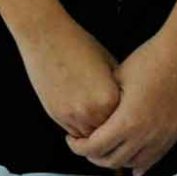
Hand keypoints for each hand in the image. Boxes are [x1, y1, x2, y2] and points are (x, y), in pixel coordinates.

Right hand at [17, 15, 121, 139]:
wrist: (45, 36)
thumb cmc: (78, 45)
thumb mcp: (109, 64)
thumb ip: (119, 88)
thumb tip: (128, 104)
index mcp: (111, 98)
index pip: (126, 124)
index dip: (128, 123)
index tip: (131, 122)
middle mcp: (92, 111)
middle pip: (109, 135)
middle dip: (112, 132)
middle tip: (117, 129)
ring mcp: (72, 114)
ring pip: (90, 138)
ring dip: (95, 133)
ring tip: (100, 126)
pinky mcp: (56, 113)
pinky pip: (73, 131)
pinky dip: (79, 128)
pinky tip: (82, 115)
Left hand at [70, 30, 176, 175]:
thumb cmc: (149, 60)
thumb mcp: (115, 79)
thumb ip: (104, 103)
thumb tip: (92, 114)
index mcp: (128, 121)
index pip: (96, 147)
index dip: (79, 147)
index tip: (73, 140)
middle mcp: (148, 134)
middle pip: (114, 160)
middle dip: (95, 156)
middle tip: (86, 147)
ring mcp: (166, 135)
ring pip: (136, 162)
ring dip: (118, 161)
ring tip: (107, 151)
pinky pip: (158, 156)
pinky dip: (143, 163)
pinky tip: (134, 165)